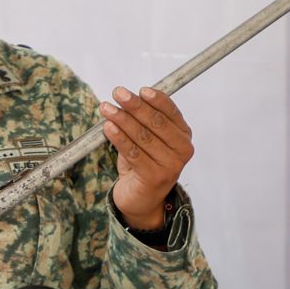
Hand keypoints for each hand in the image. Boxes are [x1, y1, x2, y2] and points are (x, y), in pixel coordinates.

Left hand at [101, 86, 193, 229]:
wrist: (141, 198)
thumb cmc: (144, 163)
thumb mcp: (148, 139)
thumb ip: (145, 120)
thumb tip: (128, 97)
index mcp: (183, 136)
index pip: (171, 112)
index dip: (156, 99)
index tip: (140, 90)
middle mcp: (182, 150)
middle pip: (156, 122)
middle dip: (135, 105)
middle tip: (117, 92)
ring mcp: (170, 166)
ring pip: (142, 136)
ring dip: (122, 119)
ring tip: (106, 108)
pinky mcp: (154, 177)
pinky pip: (133, 153)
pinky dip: (119, 138)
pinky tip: (108, 127)